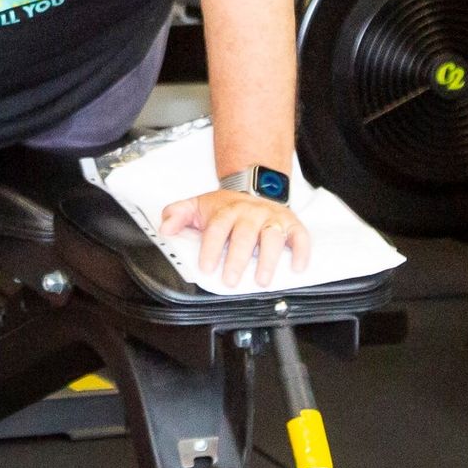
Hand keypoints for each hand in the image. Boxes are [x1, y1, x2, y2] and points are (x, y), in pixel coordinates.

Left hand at [158, 190, 312, 288]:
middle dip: (237, 259)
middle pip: (245, 235)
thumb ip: (177, 214)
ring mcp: (272, 218)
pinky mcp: (292, 224)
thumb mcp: (197, 205)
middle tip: (230, 279)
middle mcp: (251, 213)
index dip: (211, 248)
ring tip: (261, 280)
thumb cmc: (226, 206)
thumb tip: (165, 228)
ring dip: (268, 259)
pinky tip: (297, 268)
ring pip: (273, 237)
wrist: (253, 187)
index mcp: (227, 210)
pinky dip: (301, 252)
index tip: (206, 266)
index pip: (217, 228)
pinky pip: (301, 237)